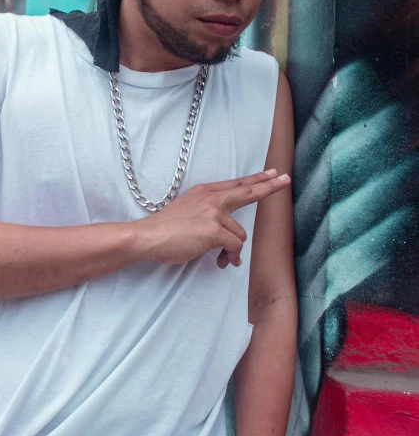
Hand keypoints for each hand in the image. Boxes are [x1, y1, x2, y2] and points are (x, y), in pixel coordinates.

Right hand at [135, 170, 290, 268]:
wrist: (149, 236)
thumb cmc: (165, 229)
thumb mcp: (187, 209)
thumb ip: (208, 212)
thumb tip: (226, 232)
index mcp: (205, 191)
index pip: (236, 184)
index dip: (256, 179)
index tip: (272, 173)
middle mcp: (212, 198)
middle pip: (247, 191)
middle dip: (269, 186)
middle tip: (285, 180)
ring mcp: (214, 213)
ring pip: (240, 235)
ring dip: (232, 249)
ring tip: (221, 258)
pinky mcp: (215, 231)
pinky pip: (234, 247)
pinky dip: (230, 257)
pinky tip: (222, 262)